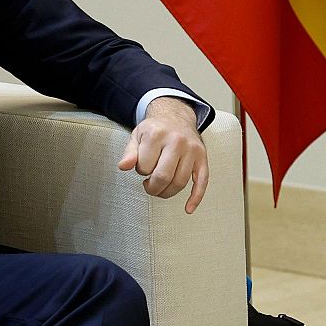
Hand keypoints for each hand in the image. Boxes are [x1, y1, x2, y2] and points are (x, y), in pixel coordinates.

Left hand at [119, 97, 208, 212]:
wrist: (176, 117)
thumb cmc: (155, 129)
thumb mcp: (137, 136)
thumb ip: (129, 152)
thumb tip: (124, 166)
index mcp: (157, 134)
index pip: (145, 166)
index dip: (141, 172)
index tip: (143, 168)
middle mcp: (177, 140)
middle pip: (163, 177)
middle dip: (153, 188)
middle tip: (149, 186)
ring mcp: (192, 149)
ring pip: (180, 182)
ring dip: (167, 192)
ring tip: (161, 188)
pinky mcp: (202, 157)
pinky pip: (202, 181)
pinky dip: (196, 197)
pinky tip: (188, 208)